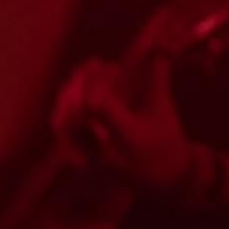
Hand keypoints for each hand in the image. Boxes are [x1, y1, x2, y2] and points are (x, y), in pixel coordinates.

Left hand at [50, 55, 191, 191]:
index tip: (113, 66)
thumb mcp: (165, 111)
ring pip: (62, 121)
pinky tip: (74, 93)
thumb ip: (157, 81)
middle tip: (94, 64)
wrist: (161, 178)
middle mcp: (103, 149)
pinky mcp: (79, 159)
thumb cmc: (166, 143)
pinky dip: (64, 109)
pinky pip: (62, 132)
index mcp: (127, 136)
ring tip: (82, 75)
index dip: (99, 81)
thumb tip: (157, 51)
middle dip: (81, 83)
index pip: (98, 105)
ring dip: (69, 93)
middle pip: (74, 112)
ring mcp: (87, 157)